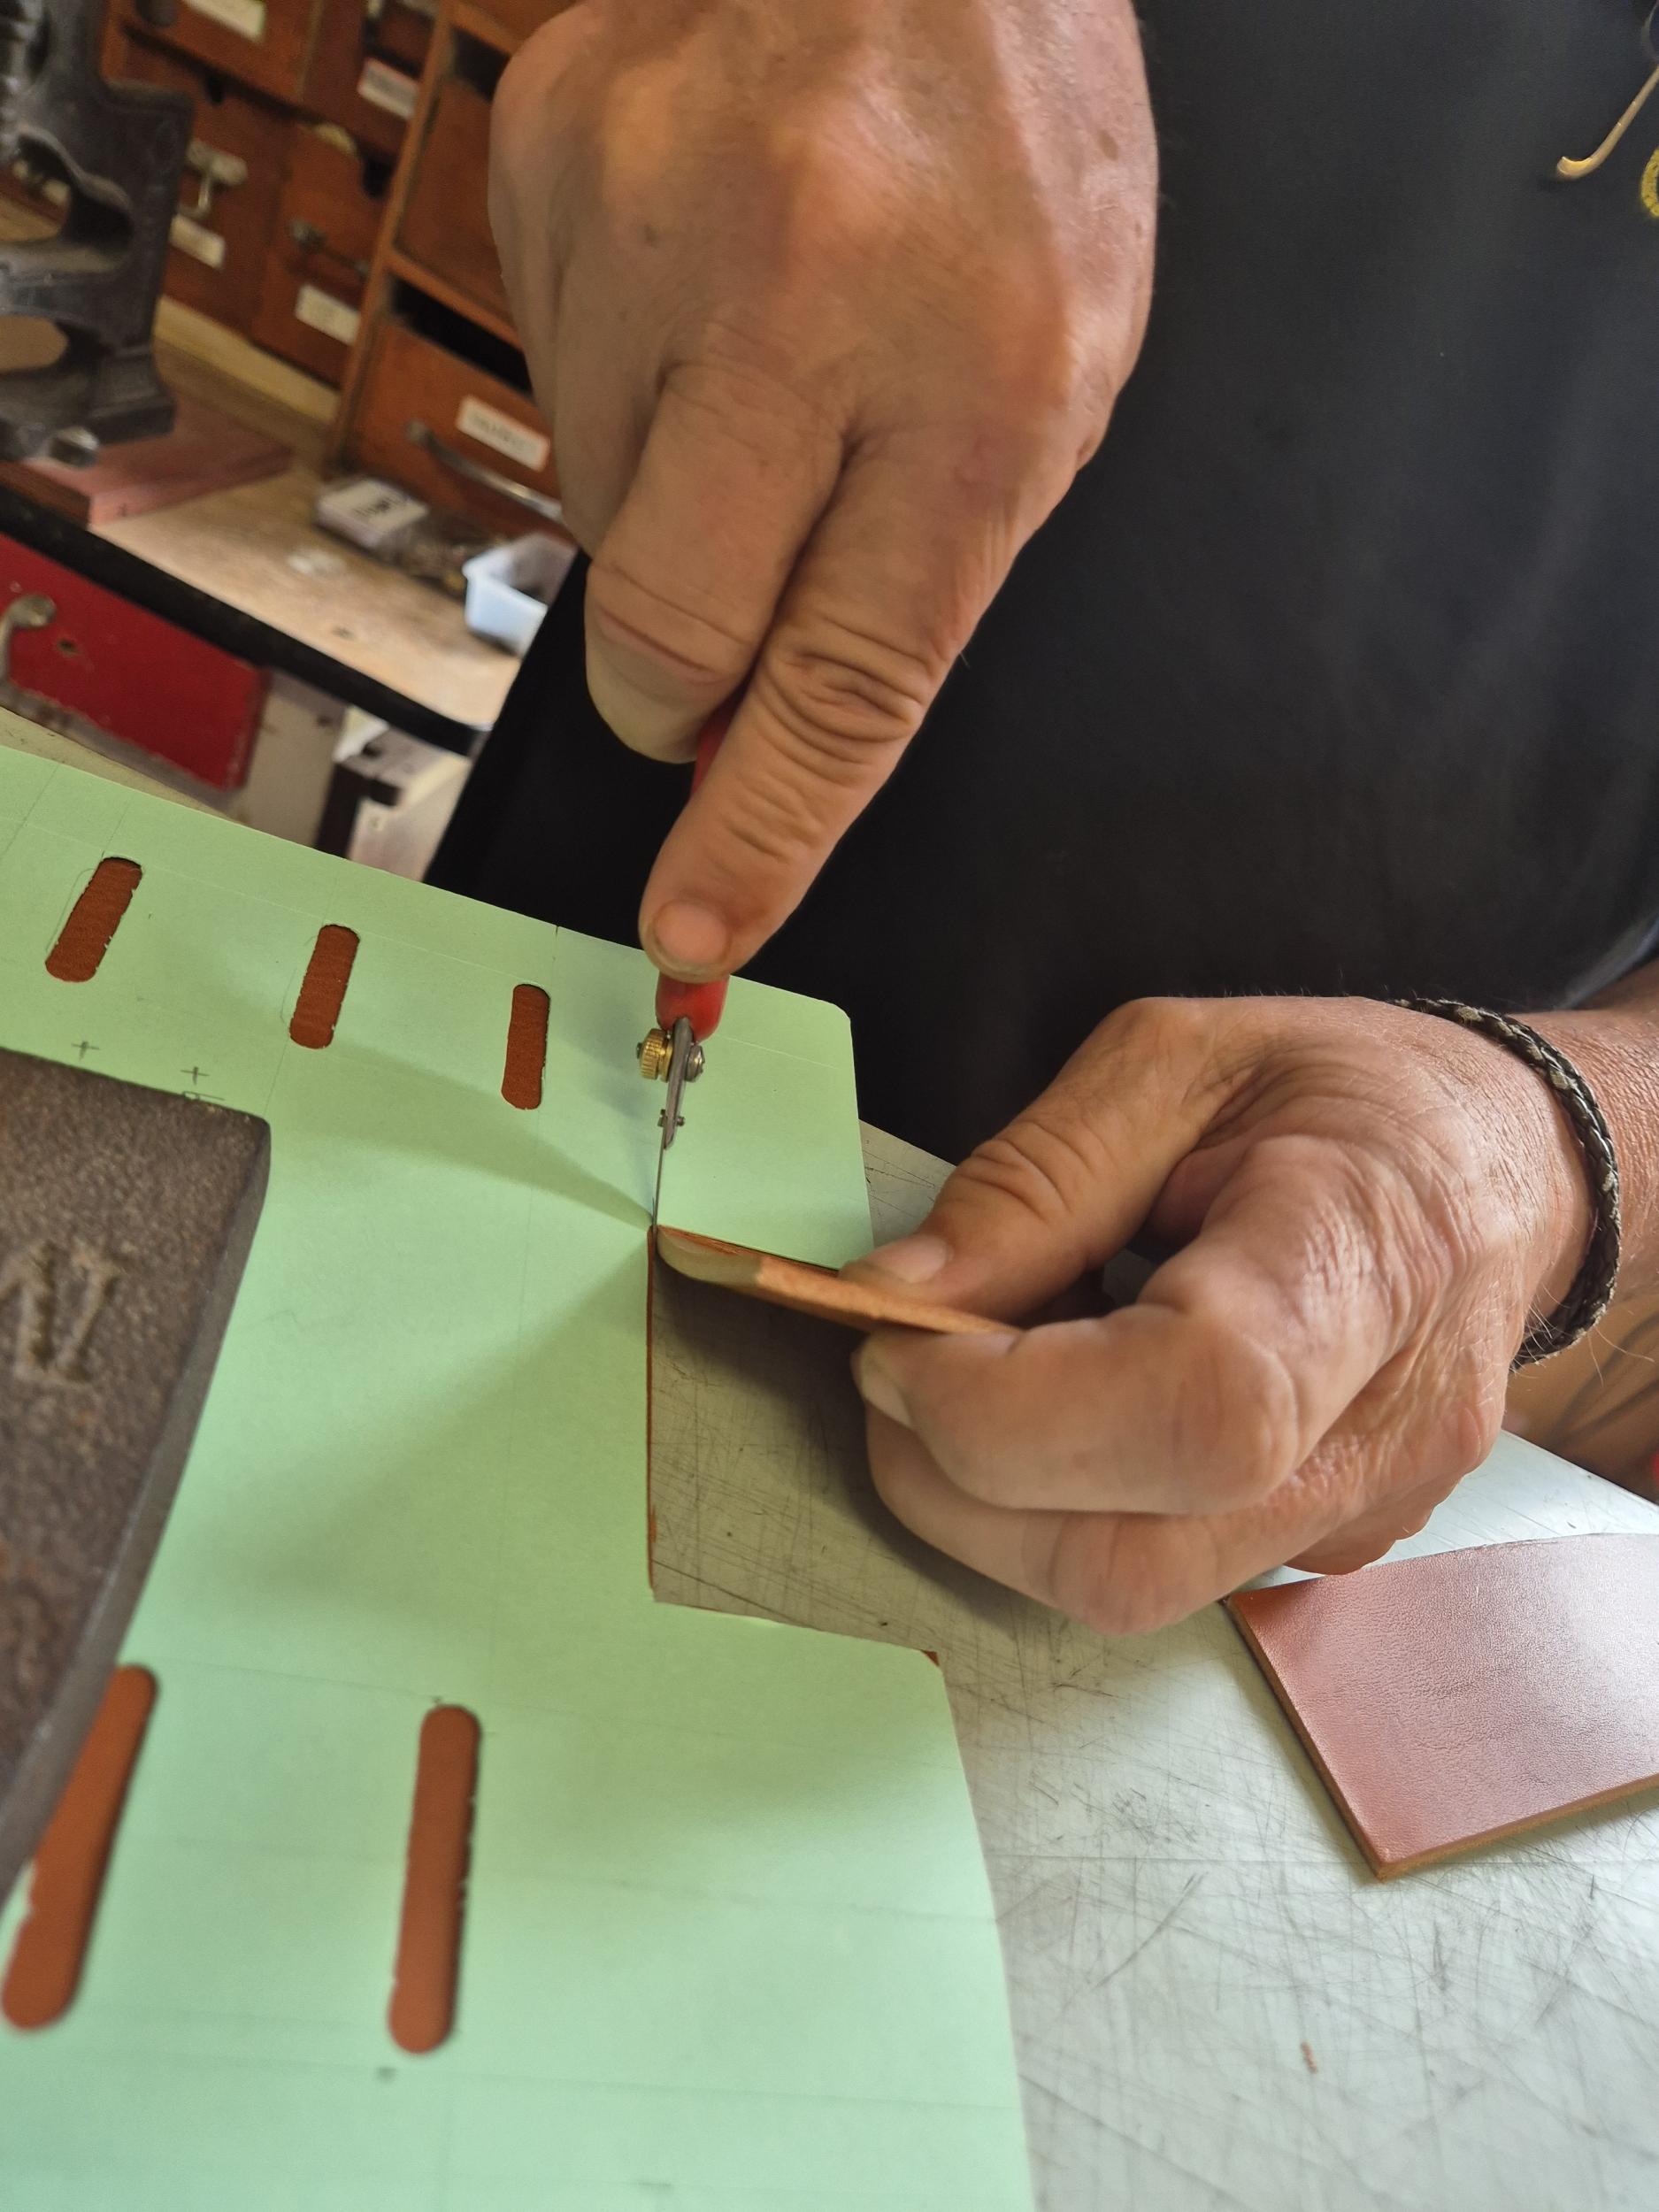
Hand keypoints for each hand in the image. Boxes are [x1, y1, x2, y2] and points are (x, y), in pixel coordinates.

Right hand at [489, 0, 1155, 978]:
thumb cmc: (1013, 145)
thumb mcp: (1057, 379)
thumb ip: (921, 572)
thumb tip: (761, 731)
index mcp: (981, 385)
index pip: (845, 686)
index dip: (760, 832)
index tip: (699, 928)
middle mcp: (804, 305)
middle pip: (666, 635)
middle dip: (681, 687)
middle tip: (727, 624)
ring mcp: (648, 227)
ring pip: (594, 516)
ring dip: (668, 502)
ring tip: (760, 361)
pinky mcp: (545, 175)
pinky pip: (551, 388)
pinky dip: (622, 386)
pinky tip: (698, 288)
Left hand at [848, 995, 1595, 1633]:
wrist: (1507, 1166)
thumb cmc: (1347, 1094)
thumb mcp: (1173, 1063)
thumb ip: (1029, 1182)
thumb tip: (893, 1296)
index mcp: (1359, 1259)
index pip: (1192, 1405)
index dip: (1006, 1407)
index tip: (896, 1343)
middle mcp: (1383, 1428)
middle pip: (1138, 1554)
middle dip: (959, 1483)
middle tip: (897, 1370)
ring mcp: (1367, 1511)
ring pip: (1134, 1590)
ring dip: (997, 1505)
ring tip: (978, 1380)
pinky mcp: (1333, 1549)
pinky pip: (1168, 1569)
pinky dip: (1069, 1506)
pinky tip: (1067, 1410)